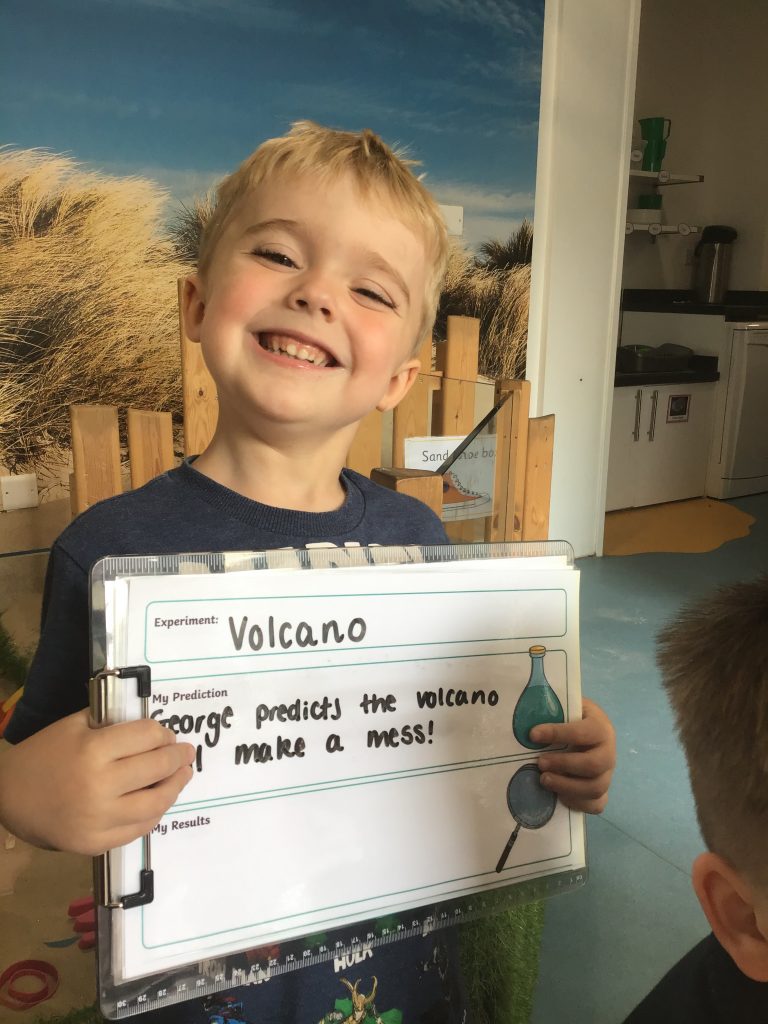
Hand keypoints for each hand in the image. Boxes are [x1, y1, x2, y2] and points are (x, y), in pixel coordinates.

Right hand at [0, 710, 194, 854]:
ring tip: (182, 776)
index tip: (168, 735)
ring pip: (156, 803)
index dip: (163, 734)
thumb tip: (152, 729)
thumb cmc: (43, 755)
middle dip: (178, 758)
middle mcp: (100, 786)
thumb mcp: (75, 725)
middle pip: (157, 768)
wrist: (8, 797)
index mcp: (94, 750)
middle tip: (186, 753)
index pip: (148, 737)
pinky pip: (138, 829)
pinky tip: (159, 801)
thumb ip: (112, 723)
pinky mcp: (96, 844)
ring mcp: (99, 820)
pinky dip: (154, 814)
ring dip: (175, 787)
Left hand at [530, 698, 615, 813]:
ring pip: (595, 788)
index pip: (582, 733)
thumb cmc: (573, 719)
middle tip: (540, 762)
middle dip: (564, 765)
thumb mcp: (568, 709)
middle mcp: (608, 753)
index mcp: (600, 728)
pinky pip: (596, 804)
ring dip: (567, 786)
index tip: (532, 735)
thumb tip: (527, 720)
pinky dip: (577, 803)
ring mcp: (607, 774)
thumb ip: (554, 713)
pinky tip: (558, 796)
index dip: (557, 734)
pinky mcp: (603, 792)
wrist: (589, 731)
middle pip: (593, 765)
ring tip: (544, 779)